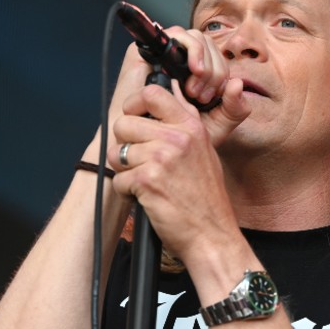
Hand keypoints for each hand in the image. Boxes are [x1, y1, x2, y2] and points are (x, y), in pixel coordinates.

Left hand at [108, 49, 247, 260]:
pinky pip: (119, 179)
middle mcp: (177, 137)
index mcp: (191, 126)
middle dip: (125, 144)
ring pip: (116, 152)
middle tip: (140, 162)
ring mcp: (162, 158)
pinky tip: (146, 197)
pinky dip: (127, 192)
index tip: (134, 118)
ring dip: (124, 170)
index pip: (152, 93)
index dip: (134, 105)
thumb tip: (168, 94)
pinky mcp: (148, 181)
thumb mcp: (203, 151)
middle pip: (124, 123)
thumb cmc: (206, 199)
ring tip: (145, 181)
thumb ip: (184, 124)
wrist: (212, 235)